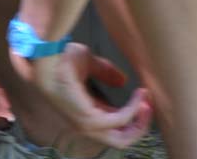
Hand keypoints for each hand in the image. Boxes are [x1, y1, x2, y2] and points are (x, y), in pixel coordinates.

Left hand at [14, 43, 152, 151]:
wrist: (47, 56)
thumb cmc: (59, 58)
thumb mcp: (88, 64)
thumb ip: (105, 72)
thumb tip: (123, 81)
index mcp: (86, 112)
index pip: (115, 126)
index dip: (134, 116)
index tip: (145, 98)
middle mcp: (86, 123)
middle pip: (121, 140)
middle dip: (141, 126)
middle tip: (150, 106)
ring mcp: (86, 124)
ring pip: (122, 138)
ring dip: (140, 120)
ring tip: (147, 101)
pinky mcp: (88, 119)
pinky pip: (120, 121)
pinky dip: (133, 110)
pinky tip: (138, 96)